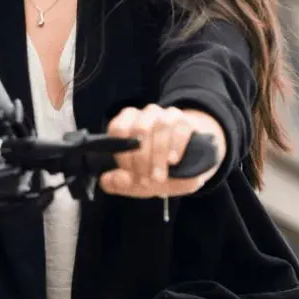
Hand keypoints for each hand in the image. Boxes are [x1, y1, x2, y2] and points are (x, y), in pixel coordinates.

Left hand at [98, 105, 221, 198]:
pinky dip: (175, 145)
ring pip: (160, 126)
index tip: (128, 173)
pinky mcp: (187, 121)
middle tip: (145, 181)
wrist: (192, 164)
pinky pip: (181, 128)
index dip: (122, 153)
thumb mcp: (139, 182)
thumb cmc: (159, 171)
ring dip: (158, 155)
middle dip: (141, 159)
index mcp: (128, 124)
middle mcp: (146, 115)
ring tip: (158, 177)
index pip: (118, 128)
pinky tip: (173, 161)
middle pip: (139, 129)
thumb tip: (106, 180)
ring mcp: (167, 115)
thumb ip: (120, 184)